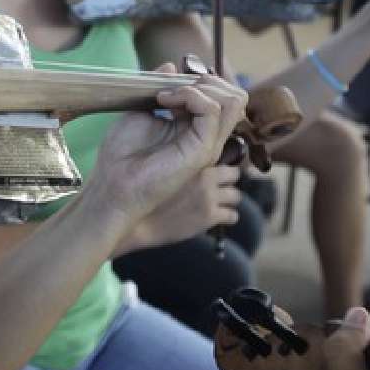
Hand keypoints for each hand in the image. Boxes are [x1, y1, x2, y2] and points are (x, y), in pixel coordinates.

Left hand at [82, 65, 246, 254]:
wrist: (113, 185)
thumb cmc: (121, 155)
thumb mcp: (140, 111)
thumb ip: (159, 88)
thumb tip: (171, 65)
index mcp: (195, 128)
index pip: (222, 95)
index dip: (200, 80)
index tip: (166, 84)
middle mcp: (207, 136)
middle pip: (235, 96)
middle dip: (207, 80)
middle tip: (172, 87)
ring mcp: (208, 144)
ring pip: (233, 100)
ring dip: (199, 86)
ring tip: (167, 95)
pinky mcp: (202, 150)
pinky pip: (212, 109)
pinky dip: (189, 95)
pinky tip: (164, 101)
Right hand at [116, 163, 241, 254]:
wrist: (132, 216)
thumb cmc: (140, 188)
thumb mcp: (158, 162)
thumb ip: (178, 156)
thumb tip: (187, 151)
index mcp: (194, 159)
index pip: (222, 152)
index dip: (219, 160)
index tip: (214, 166)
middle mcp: (206, 176)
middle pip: (234, 174)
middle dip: (227, 180)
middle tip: (215, 185)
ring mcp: (209, 197)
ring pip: (236, 196)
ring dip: (227, 199)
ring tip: (214, 202)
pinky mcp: (210, 217)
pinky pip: (232, 216)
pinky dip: (225, 217)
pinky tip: (213, 217)